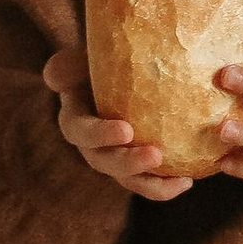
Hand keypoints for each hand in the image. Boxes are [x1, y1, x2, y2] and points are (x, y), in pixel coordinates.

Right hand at [43, 42, 192, 200]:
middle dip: (129, 163)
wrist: (120, 74)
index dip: (100, 135)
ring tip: (180, 180)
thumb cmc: (101, 62)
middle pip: (105, 162)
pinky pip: (150, 180)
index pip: (81, 132)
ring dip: (152, 183)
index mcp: (75, 121)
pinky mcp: (137, 165)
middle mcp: (93, 147)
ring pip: (130, 179)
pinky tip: (188, 181)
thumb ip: (66, 65)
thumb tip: (54, 78)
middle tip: (155, 156)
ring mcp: (115, 158)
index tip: (126, 130)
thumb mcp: (81, 59)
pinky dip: (168, 184)